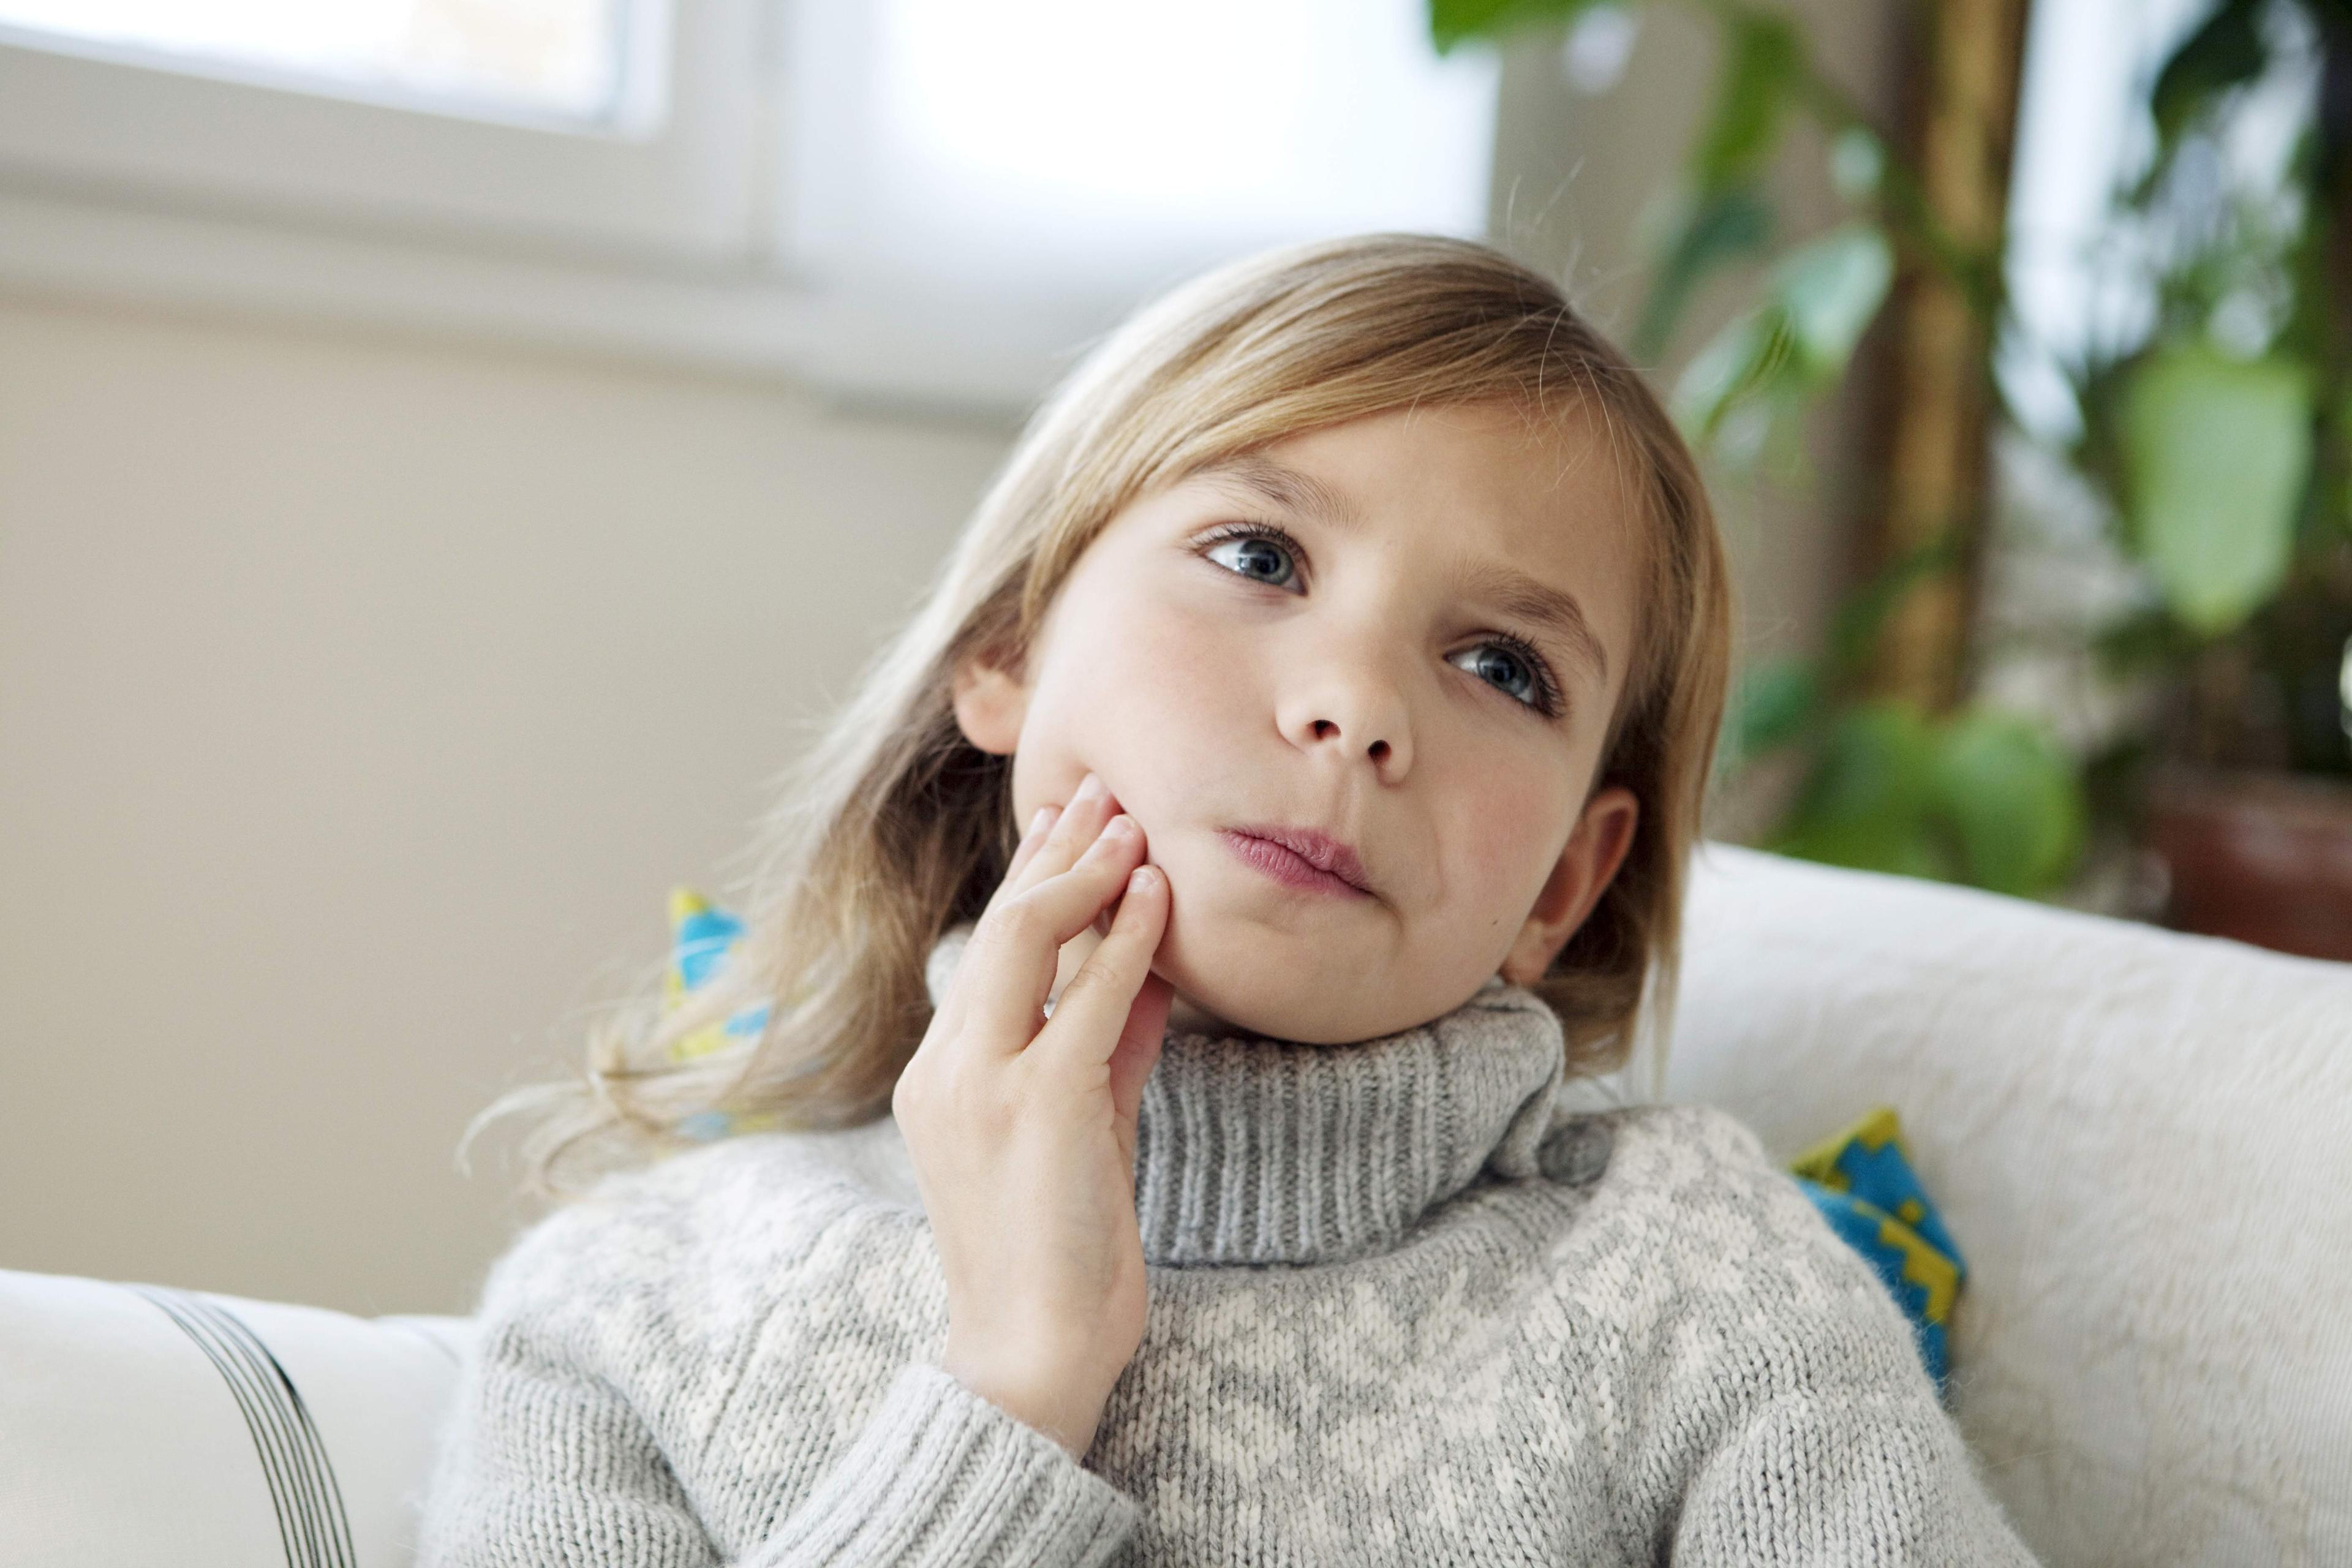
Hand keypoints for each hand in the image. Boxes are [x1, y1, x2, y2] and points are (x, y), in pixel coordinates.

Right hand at [892, 771, 1174, 1458]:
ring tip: (1133, 820)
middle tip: (1101, 792)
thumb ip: (1105, 1049)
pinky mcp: (1039, 1105)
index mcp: (940, 1076)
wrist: (1033, 1351)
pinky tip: (1157, 894)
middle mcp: (947, 1069)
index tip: (1069, 825)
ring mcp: (985, 1084)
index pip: (988, 952)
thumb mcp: (1084, 1128)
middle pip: (1000, 928)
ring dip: (1088, 872)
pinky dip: (1128, 939)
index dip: (1031, 879)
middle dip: (1055, 852)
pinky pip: (1089, 998)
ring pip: (1030, 940)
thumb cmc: (1061, 1251)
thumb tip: (1148, 973)